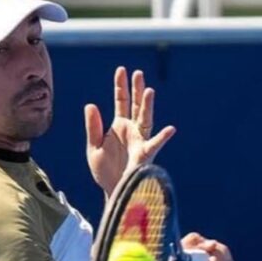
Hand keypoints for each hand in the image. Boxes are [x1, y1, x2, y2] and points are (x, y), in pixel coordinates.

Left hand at [85, 66, 175, 197]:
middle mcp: (131, 130)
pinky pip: (155, 144)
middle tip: (137, 73)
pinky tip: (170, 129)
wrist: (112, 190)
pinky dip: (163, 137)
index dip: (121, 86)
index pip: (121, 101)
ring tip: (148, 91)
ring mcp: (139, 140)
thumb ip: (93, 127)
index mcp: (119, 126)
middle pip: (136, 105)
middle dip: (136, 89)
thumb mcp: (94, 147)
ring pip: (145, 119)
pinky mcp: (144, 154)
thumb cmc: (104, 170)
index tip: (121, 70)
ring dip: (147, 106)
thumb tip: (91, 104)